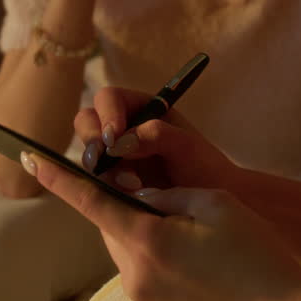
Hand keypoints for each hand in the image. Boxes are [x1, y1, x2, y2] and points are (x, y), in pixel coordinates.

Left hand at [25, 153, 300, 300]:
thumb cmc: (255, 252)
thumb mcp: (212, 203)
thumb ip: (165, 195)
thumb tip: (140, 197)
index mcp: (147, 240)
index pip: (90, 201)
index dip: (59, 177)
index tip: (31, 157)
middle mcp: (135, 272)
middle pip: (108, 223)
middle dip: (120, 199)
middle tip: (149, 185)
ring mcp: (143, 295)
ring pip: (124, 243)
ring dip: (137, 224)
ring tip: (181, 222)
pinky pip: (138, 265)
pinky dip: (150, 246)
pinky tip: (184, 246)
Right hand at [75, 87, 242, 191]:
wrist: (213, 201)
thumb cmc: (205, 167)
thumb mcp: (187, 146)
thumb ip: (158, 135)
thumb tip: (121, 141)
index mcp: (141, 108)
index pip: (109, 99)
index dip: (106, 114)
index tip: (113, 138)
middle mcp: (123, 129)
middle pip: (88, 122)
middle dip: (93, 140)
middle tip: (105, 161)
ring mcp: (115, 157)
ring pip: (89, 153)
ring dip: (100, 167)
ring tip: (130, 184)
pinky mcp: (112, 183)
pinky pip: (95, 179)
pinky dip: (105, 186)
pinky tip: (128, 195)